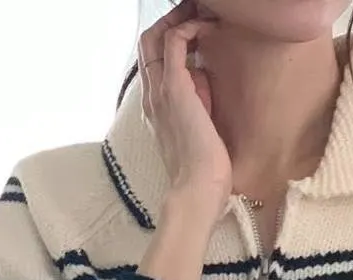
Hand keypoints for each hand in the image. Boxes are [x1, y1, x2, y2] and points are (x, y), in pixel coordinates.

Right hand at [138, 1, 231, 218]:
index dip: (167, 39)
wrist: (197, 189)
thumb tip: (202, 77)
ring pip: (155, 37)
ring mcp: (160, 91)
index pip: (152, 62)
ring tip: (199, 14)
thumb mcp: (198, 129)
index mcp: (155, 108)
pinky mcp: (174, 88)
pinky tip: (205, 28)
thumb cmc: (203, 170)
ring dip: (178, 18)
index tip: (191, 32)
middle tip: (193, 15)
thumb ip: (196, 102)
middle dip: (170, 21)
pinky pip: (174, 41)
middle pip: (147, 43)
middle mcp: (151, 96)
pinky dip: (188, 27)